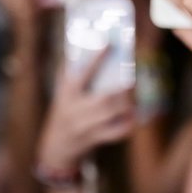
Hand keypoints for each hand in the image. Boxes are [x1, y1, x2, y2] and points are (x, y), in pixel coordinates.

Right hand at [37, 50, 134, 171]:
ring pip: (111, 114)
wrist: (55, 148)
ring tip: (136, 98)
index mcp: (67, 94)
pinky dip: (127, 125)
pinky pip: (115, 133)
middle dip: (123, 90)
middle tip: (134, 81)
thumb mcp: (63, 94)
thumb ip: (71, 74)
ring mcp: (84, 126)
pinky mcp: (93, 139)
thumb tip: (84, 47)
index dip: (96, 58)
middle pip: (104, 98)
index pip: (82, 73)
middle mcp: (75, 110)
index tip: (110, 44)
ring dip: (128, 105)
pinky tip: (135, 118)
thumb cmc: (64, 112)